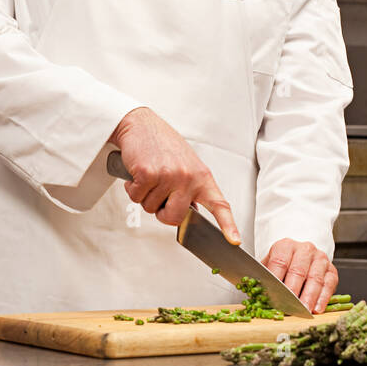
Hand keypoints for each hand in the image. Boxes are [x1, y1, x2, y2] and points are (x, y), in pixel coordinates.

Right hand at [110, 107, 239, 240]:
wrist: (140, 124)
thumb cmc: (163, 146)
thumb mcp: (187, 165)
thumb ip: (191, 188)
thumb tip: (189, 213)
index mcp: (202, 176)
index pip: (219, 205)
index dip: (228, 225)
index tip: (234, 241)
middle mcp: (187, 177)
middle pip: (175, 218)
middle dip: (162, 212)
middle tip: (158, 194)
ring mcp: (168, 175)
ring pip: (150, 208)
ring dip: (145, 196)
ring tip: (149, 175)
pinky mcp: (148, 174)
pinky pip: (136, 197)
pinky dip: (132, 188)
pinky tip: (138, 172)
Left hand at [263, 239, 337, 313]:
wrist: (300, 257)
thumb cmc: (282, 265)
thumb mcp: (269, 267)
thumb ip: (263, 278)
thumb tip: (253, 292)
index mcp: (286, 246)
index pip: (280, 263)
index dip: (276, 281)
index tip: (273, 296)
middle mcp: (304, 250)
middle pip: (298, 271)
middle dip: (292, 291)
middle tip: (288, 306)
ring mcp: (320, 259)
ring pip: (315, 278)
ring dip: (309, 296)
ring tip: (303, 310)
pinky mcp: (331, 270)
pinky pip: (329, 284)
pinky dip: (323, 298)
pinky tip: (317, 308)